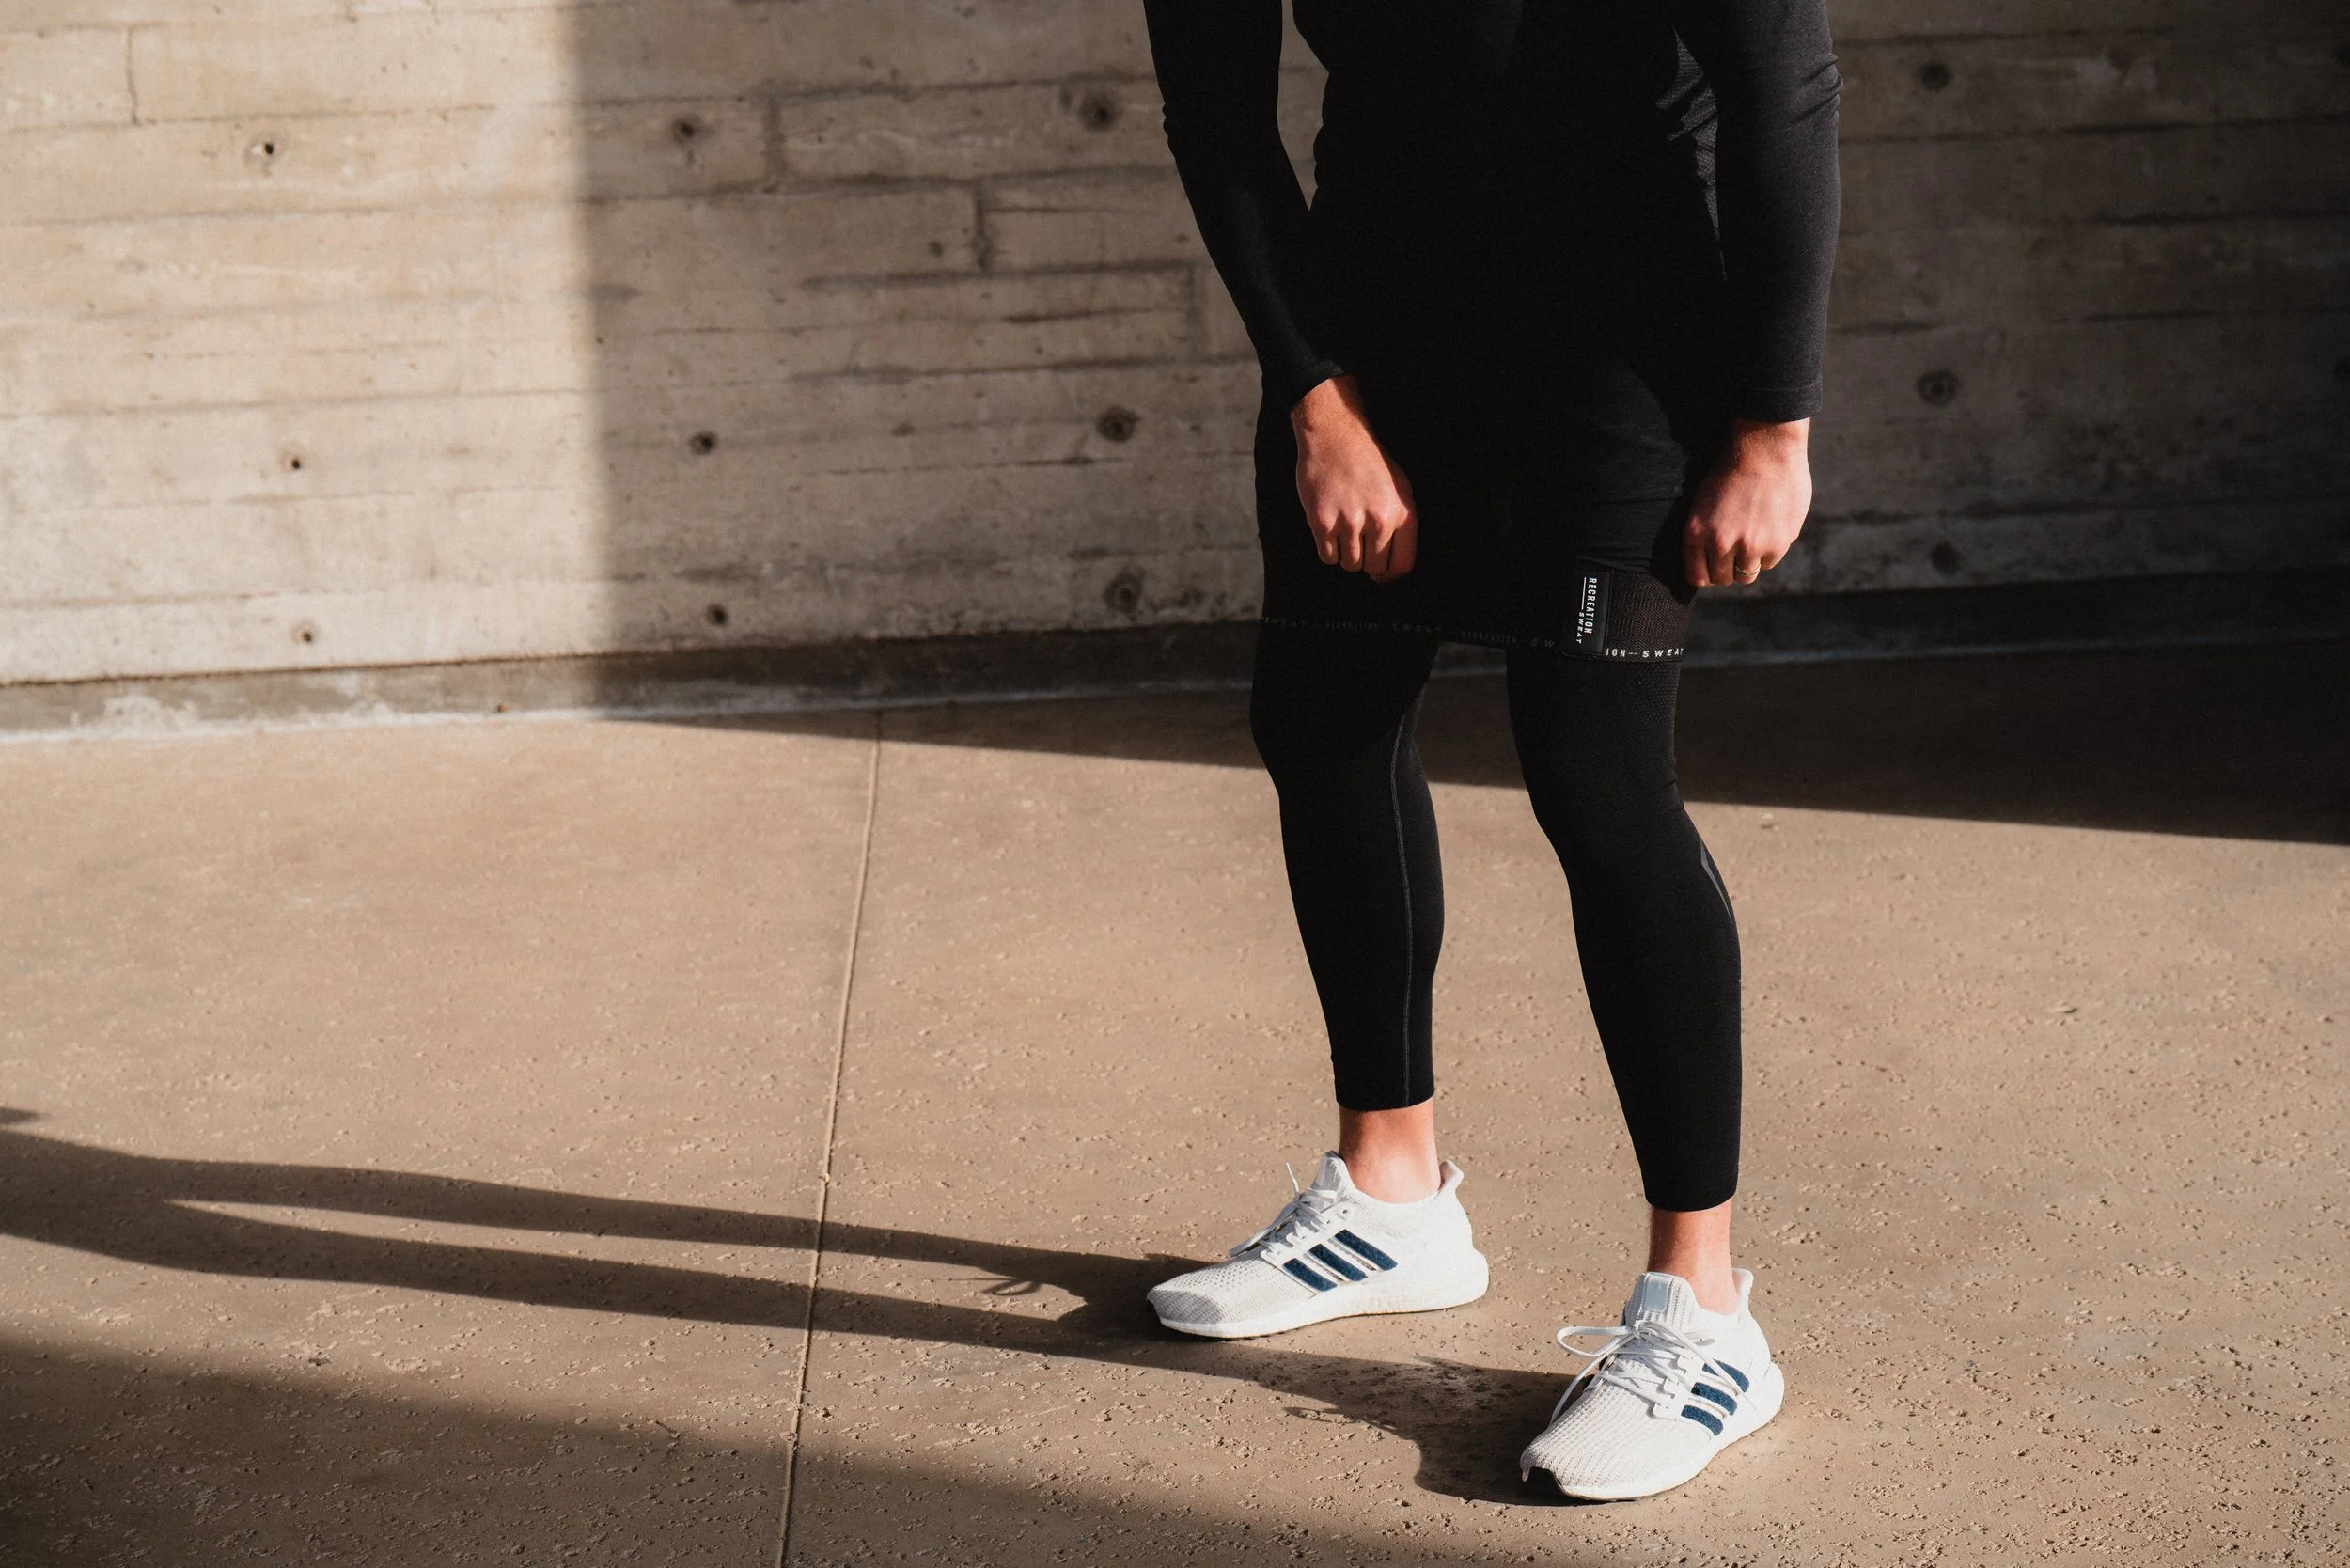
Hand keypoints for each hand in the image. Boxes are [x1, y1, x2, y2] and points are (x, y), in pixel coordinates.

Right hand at [1292, 376, 1416, 582]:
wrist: (1336, 436)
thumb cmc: (1369, 462)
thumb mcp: (1400, 488)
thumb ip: (1401, 525)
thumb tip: (1393, 565)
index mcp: (1402, 513)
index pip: (1401, 566)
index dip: (1389, 574)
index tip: (1380, 573)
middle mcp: (1378, 521)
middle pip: (1373, 568)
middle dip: (1366, 560)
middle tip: (1358, 541)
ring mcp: (1349, 522)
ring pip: (1349, 565)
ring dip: (1346, 553)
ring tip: (1344, 528)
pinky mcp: (1322, 521)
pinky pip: (1327, 557)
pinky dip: (1328, 549)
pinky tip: (1329, 528)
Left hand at [1684, 418, 1811, 587]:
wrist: (1765, 449)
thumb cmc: (1730, 472)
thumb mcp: (1701, 503)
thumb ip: (1701, 536)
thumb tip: (1703, 573)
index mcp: (1696, 533)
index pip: (1697, 576)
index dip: (1706, 573)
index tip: (1713, 567)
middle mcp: (1720, 543)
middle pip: (1722, 579)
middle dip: (1728, 568)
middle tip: (1736, 550)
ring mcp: (1749, 545)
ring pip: (1746, 575)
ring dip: (1749, 562)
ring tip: (1753, 538)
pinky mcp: (1777, 544)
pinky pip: (1769, 562)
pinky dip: (1770, 550)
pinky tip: (1770, 526)